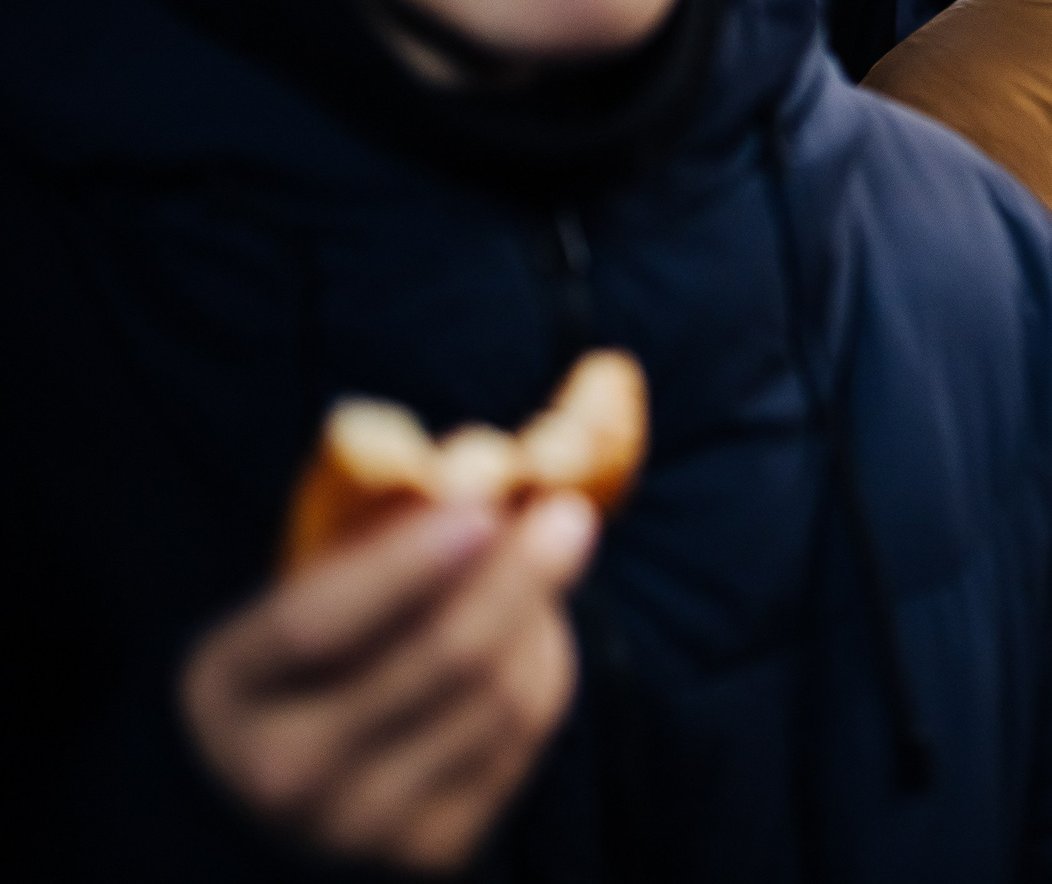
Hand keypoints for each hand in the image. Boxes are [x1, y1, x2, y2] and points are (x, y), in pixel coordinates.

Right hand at [180, 495, 596, 873]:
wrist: (287, 784)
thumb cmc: (310, 650)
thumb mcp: (305, 584)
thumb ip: (377, 526)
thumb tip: (480, 463)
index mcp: (227, 689)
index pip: (317, 625)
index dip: (404, 565)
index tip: (482, 506)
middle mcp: (282, 773)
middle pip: (439, 660)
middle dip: (518, 575)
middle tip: (568, 512)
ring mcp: (360, 825)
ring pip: (499, 697)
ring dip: (540, 613)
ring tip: (547, 553)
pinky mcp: (432, 851)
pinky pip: (522, 737)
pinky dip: (545, 665)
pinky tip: (533, 624)